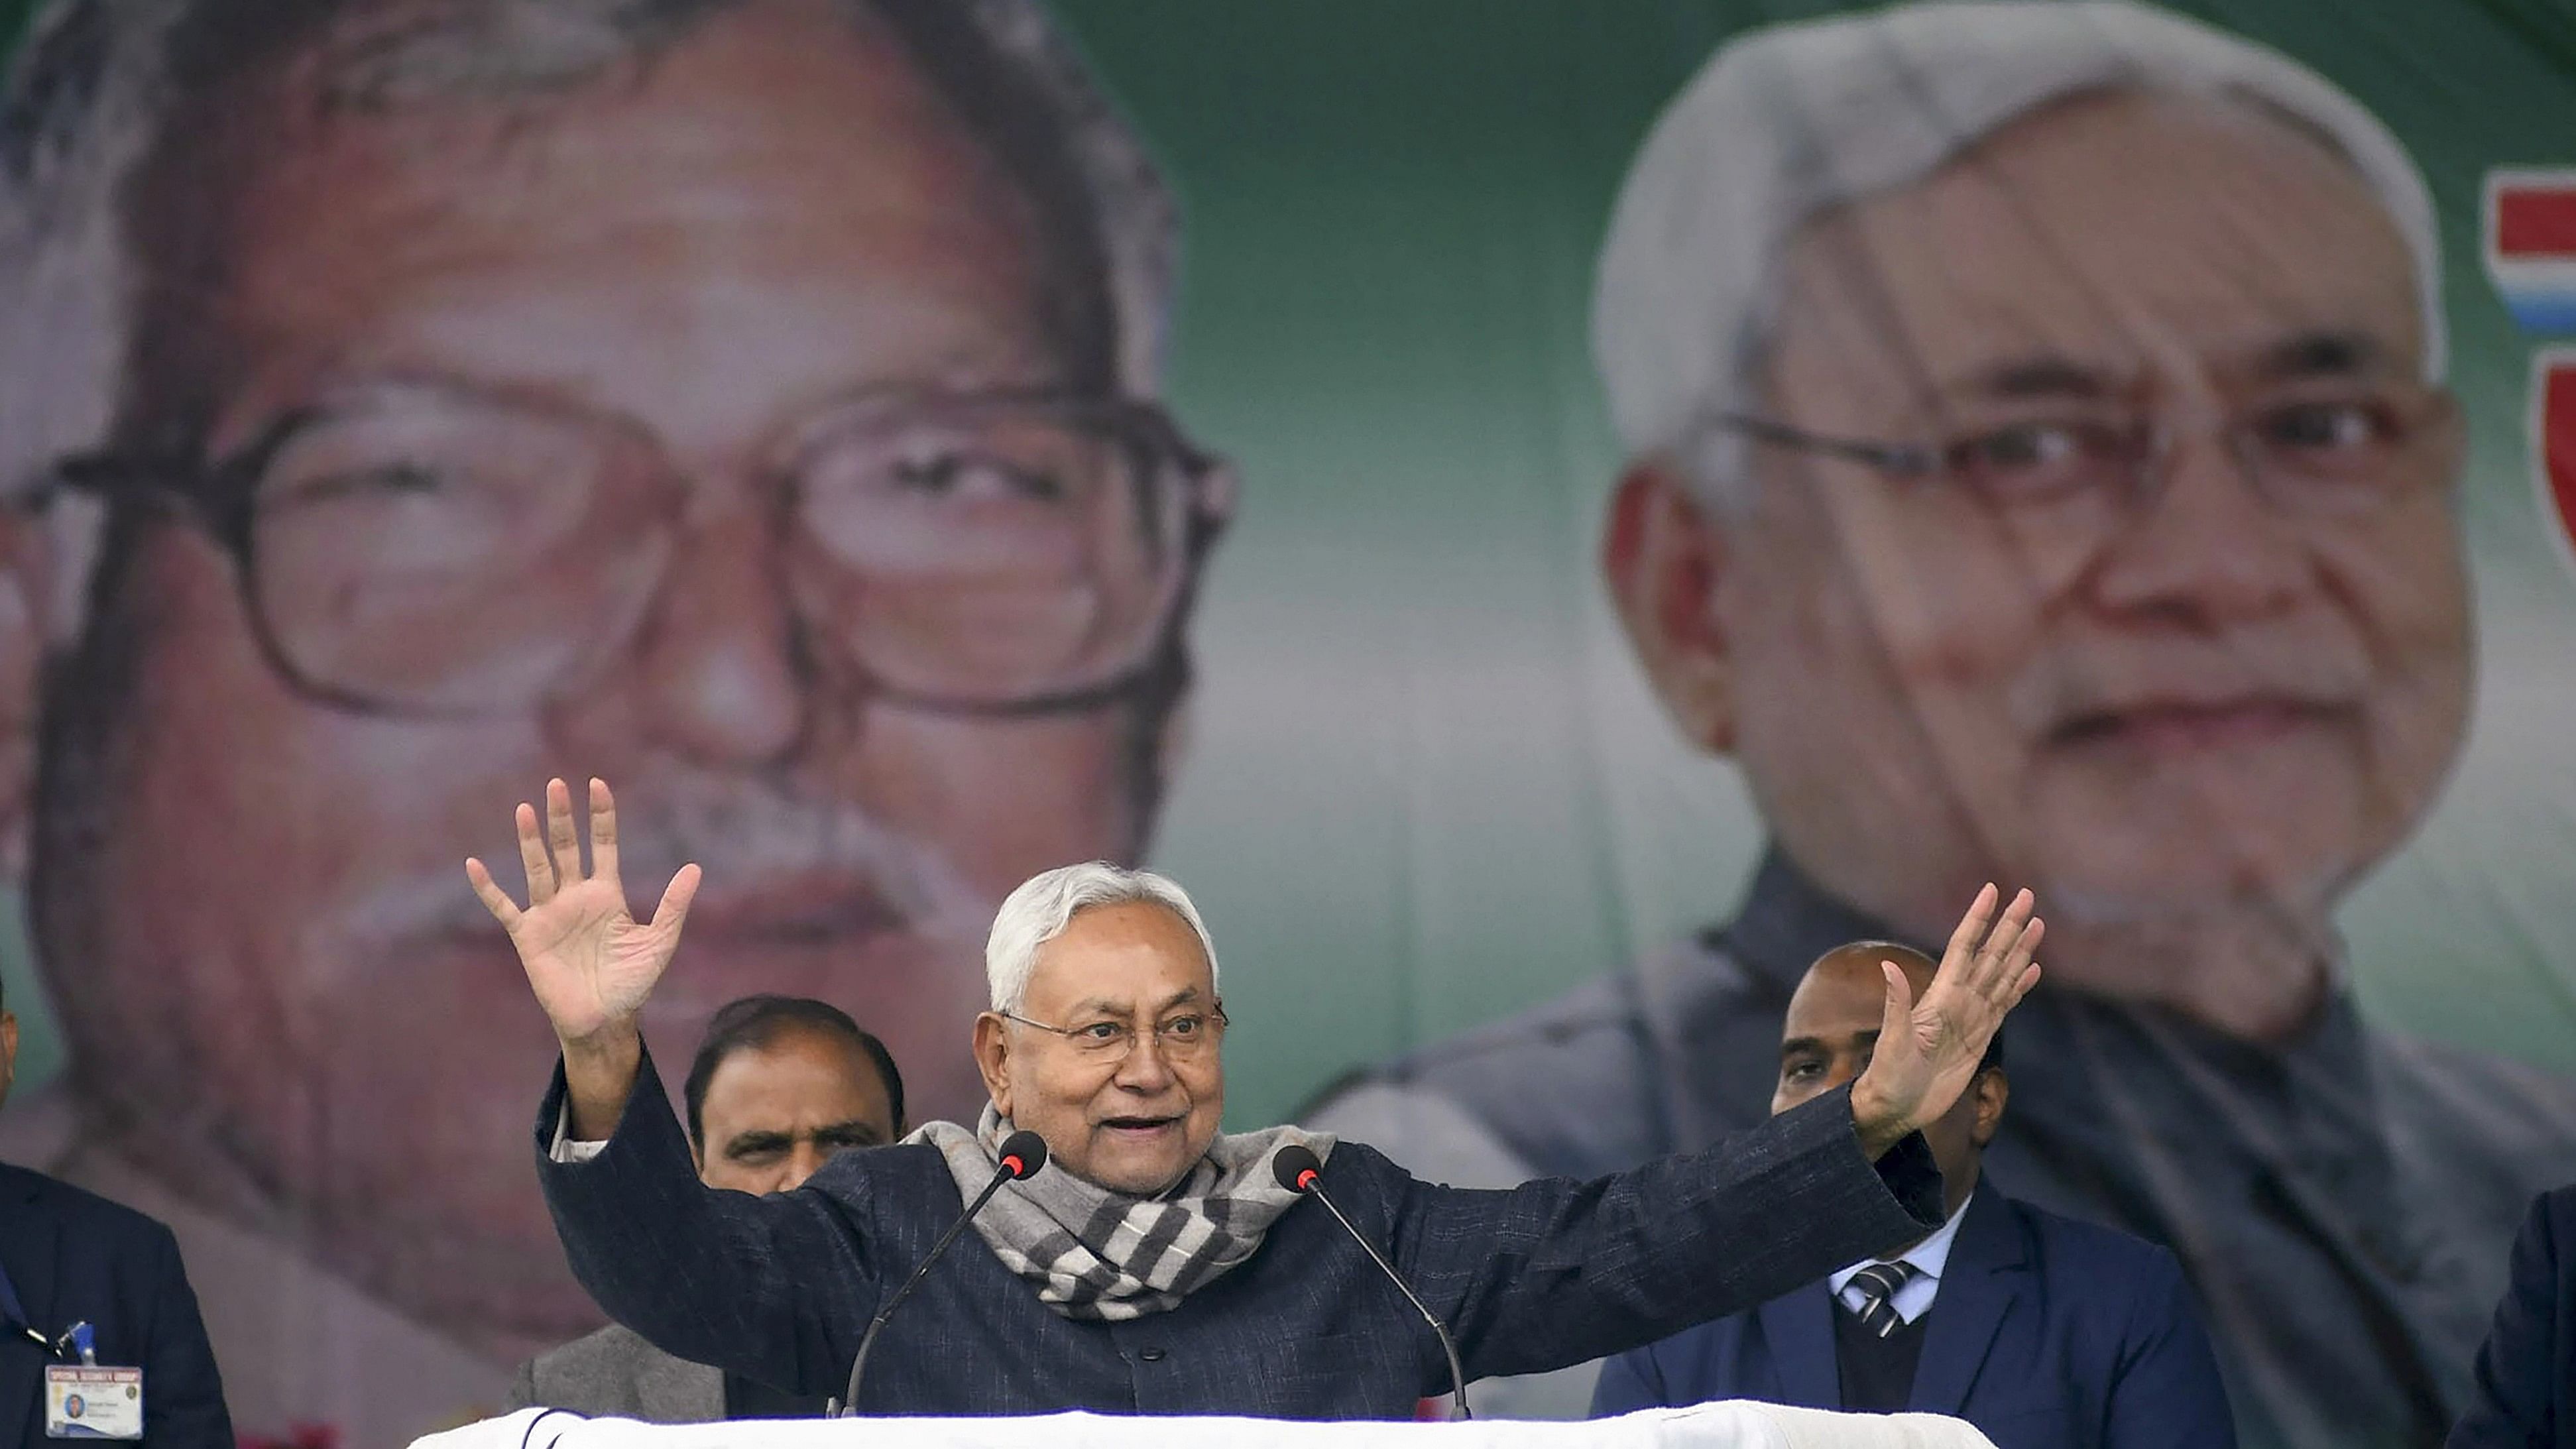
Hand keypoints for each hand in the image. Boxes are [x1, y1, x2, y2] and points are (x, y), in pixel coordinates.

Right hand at [465, 777, 699, 1053]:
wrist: (604, 1021)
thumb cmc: (633, 984)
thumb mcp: (658, 942)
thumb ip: (673, 906)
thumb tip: (695, 868)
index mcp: (607, 894)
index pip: (603, 845)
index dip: (601, 817)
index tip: (598, 785)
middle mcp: (576, 897)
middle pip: (567, 848)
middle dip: (563, 818)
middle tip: (557, 785)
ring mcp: (550, 914)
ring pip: (538, 869)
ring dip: (531, 841)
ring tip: (526, 809)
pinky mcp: (528, 936)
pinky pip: (504, 907)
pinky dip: (489, 888)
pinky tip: (474, 865)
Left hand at [1850, 883, 2041, 1157]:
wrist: (1896, 1107)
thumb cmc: (1889, 1075)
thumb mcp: (1893, 1040)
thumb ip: (1896, 1004)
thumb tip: (1888, 966)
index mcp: (1941, 995)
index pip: (1964, 947)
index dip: (1978, 919)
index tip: (1992, 890)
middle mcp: (1959, 999)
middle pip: (1990, 954)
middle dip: (2008, 926)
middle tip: (2028, 896)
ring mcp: (1971, 1016)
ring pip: (2001, 974)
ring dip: (2019, 949)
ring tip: (2037, 924)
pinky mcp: (1980, 1035)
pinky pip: (2005, 1002)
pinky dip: (2021, 985)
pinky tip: (2033, 969)